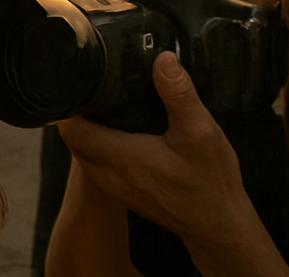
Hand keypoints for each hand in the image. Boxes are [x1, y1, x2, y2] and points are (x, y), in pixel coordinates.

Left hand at [57, 52, 273, 272]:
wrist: (219, 227)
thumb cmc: (210, 184)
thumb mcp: (200, 132)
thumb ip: (178, 95)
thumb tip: (163, 60)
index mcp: (119, 157)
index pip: (69, 127)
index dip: (70, 103)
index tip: (82, 82)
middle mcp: (106, 174)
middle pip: (71, 137)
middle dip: (78, 113)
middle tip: (96, 90)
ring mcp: (111, 186)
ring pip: (81, 151)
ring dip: (87, 130)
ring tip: (106, 107)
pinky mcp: (119, 192)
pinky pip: (94, 164)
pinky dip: (98, 146)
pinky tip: (119, 133)